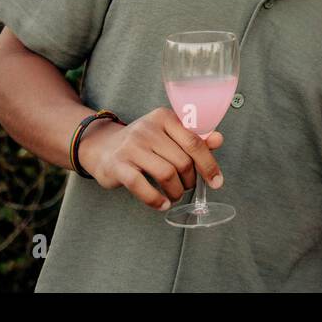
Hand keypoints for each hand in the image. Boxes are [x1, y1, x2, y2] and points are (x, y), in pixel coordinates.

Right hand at [79, 106, 223, 211]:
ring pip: (166, 174)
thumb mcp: (168, 135)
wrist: (103, 147)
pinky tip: (162, 204)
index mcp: (164, 117)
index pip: (194, 142)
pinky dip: (156, 200)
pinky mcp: (117, 165)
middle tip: (187, 186)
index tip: (216, 181)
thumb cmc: (144, 143)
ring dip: (176, 191)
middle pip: (182, 161)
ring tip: (175, 194)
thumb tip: (218, 140)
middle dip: (190, 180)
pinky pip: (142, 186)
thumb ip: (194, 138)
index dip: (208, 164)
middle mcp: (148, 129)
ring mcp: (131, 147)